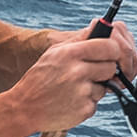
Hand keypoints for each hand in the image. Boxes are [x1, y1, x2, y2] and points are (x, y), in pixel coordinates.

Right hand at [1, 20, 136, 135]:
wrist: (24, 108)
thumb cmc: (39, 78)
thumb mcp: (54, 53)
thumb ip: (79, 40)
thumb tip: (99, 26)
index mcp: (70, 54)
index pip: (109, 46)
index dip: (113, 51)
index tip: (110, 54)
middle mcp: (78, 72)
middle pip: (112, 67)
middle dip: (105, 70)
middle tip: (91, 73)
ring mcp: (82, 92)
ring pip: (105, 87)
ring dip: (95, 88)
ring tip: (74, 89)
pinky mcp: (85, 110)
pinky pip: (96, 103)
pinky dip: (86, 103)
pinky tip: (71, 101)